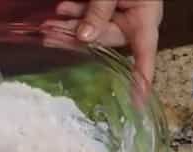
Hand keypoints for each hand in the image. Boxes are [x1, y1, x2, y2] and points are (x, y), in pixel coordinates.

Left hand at [46, 0, 162, 82]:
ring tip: (46, 25)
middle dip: (78, 38)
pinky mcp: (105, 5)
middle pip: (106, 40)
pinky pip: (88, 16)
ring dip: (69, 27)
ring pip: (92, 29)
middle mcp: (134, 20)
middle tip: (50, 35)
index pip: (146, 56)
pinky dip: (73, 14)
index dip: (142, 80)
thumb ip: (100, 10)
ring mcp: (119, 12)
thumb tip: (84, 38)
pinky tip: (58, 11)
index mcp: (146, 18)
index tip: (137, 102)